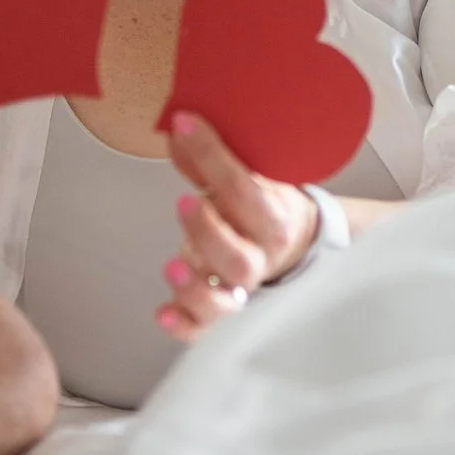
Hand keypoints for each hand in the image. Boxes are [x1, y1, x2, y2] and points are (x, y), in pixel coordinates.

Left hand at [156, 112, 320, 341]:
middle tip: (185, 202)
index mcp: (275, 219)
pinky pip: (202, 330)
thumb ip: (210, 161)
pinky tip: (163, 313)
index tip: (185, 124)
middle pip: (239, 259)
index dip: (214, 155)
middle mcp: (259, 260)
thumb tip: (177, 129)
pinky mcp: (217, 314)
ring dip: (195, 287)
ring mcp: (239, 291)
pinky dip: (183, 326)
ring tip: (172, 265)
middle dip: (209, 231)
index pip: (246, 190)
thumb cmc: (262, 206)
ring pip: (224, 302)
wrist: (291, 243)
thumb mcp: (251, 178)